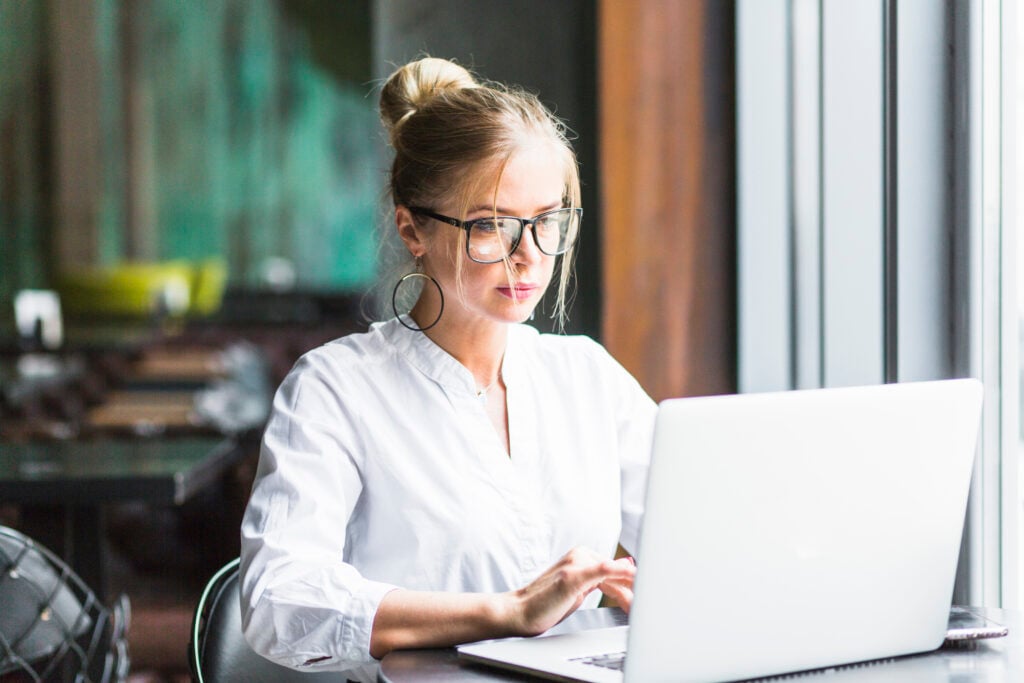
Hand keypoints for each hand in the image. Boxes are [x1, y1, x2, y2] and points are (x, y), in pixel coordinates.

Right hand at [504, 547, 635, 635]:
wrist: (519, 612)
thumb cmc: (546, 603)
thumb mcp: (579, 590)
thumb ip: (602, 580)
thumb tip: (628, 570)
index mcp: (582, 556)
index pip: (617, 570)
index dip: (634, 586)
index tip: (648, 598)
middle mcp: (580, 555)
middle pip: (618, 572)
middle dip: (635, 590)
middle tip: (648, 606)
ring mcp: (575, 563)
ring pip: (614, 572)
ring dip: (631, 590)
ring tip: (639, 606)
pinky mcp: (572, 576)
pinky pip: (600, 570)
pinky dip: (615, 571)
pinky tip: (628, 573)